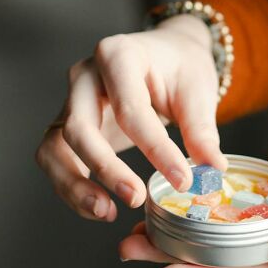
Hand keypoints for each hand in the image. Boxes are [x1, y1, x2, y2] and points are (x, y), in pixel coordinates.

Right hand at [35, 15, 227, 221]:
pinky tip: (102, 208)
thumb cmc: (179, 67)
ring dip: (75, 186)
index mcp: (118, 55)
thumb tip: (212, 171)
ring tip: (107, 212)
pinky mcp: (67, 126)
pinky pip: (57, 161)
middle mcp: (84, 76)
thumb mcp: (197, 90)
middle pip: (79, 127)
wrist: (165, 55)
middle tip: (137, 197)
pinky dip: (73, 189)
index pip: (130, 108)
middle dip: (105, 168)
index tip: (183, 180)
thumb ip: (201, 130)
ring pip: (55, 148)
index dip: (155, 148)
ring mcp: (69, 101)